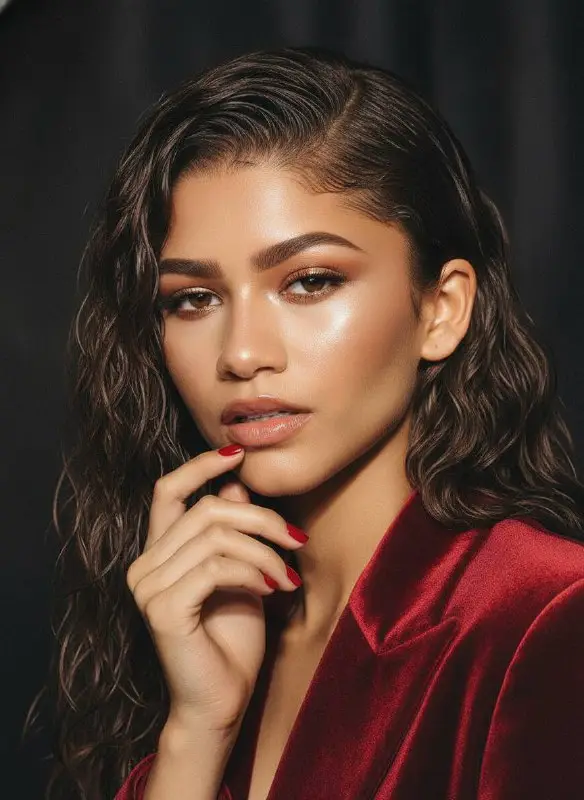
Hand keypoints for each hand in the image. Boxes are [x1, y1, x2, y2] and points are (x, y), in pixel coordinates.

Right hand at [126, 446, 305, 733]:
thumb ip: (231, 533)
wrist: (222, 702)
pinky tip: (274, 589)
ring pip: (215, 536)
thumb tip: (237, 485)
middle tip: (296, 542)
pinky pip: (215, 567)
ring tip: (288, 576)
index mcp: (159, 552)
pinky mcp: (162, 608)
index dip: (201, 466)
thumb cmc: (233, 640)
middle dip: (261, 519)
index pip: (167, 490)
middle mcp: (145, 564)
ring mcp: (148, 586)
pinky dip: (253, 572)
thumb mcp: (240, 574)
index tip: (238, 453)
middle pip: (206, 509)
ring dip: (264, 552)